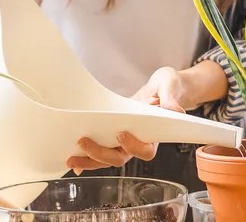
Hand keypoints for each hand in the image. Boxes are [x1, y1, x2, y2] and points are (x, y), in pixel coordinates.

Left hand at [63, 68, 187, 173]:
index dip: (133, 146)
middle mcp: (138, 142)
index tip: (121, 133)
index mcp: (154, 134)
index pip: (145, 150)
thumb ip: (170, 97)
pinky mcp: (114, 137)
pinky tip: (74, 160)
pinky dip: (87, 158)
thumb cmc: (167, 87)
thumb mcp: (169, 84)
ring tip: (71, 158)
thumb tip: (175, 110)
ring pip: (107, 159)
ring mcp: (124, 142)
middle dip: (101, 153)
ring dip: (89, 160)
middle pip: (120, 158)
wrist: (162, 88)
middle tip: (84, 141)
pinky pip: (101, 151)